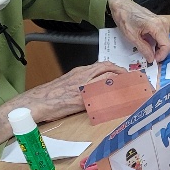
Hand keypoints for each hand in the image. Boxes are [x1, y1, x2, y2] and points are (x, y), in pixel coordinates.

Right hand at [0, 62, 125, 144]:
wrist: (34, 103)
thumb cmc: (48, 97)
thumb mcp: (68, 86)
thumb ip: (83, 86)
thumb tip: (97, 92)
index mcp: (80, 72)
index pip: (104, 66)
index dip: (119, 70)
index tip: (128, 76)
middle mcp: (83, 76)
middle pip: (110, 69)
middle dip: (126, 75)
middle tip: (136, 83)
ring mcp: (82, 86)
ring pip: (108, 79)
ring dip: (123, 85)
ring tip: (133, 91)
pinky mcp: (80, 98)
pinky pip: (101, 95)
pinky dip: (113, 97)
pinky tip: (121, 102)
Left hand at [108, 0, 169, 62]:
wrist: (122, 5)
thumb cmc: (125, 18)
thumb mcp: (131, 36)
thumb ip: (143, 49)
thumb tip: (151, 59)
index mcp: (157, 26)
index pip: (167, 46)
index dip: (161, 56)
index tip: (153, 60)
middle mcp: (164, 23)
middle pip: (168, 44)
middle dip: (160, 53)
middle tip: (149, 57)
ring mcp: (163, 22)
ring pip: (166, 41)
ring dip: (158, 48)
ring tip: (147, 49)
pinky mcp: (161, 22)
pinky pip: (163, 36)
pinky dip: (157, 42)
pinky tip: (148, 43)